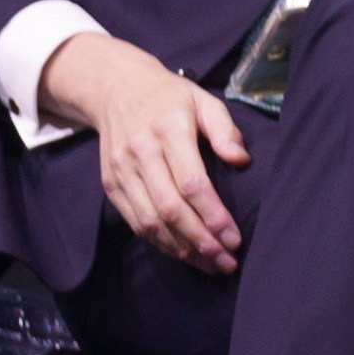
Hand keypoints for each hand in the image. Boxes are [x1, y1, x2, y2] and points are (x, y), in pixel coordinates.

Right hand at [39, 33, 247, 273]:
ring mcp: (122, 172)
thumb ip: (224, 129)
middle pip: (171, 209)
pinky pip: (136, 222)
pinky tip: (184, 253)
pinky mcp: (112, 185)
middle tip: (227, 262)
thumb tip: (241, 160)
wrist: (116, 90)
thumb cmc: (170, 98)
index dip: (213, 215)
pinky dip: (161, 243)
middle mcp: (141, 153)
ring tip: (210, 265)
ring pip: (151, 222)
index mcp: (168, 130)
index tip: (234, 238)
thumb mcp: (203, 100)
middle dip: (201, 241)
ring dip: (182, 250)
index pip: (191, 183)